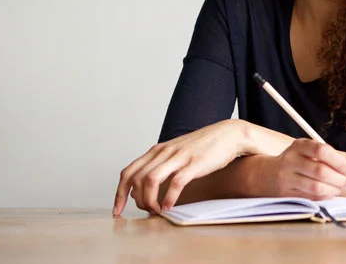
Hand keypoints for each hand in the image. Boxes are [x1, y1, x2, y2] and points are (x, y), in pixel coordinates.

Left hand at [113, 119, 248, 215]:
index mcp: (157, 151)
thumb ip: (159, 166)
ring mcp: (178, 157)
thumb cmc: (203, 147)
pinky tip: (169, 207)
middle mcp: (163, 153)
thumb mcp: (175, 153)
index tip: (117, 210)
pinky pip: (175, 183)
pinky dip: (169, 198)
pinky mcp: (194, 164)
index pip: (128, 172)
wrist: (228, 135)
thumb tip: (143, 188)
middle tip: (145, 211)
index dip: (119, 193)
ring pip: (150, 180)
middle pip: (135, 178)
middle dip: (135, 200)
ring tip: (156, 211)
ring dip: (149, 200)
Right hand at [264, 139, 345, 200]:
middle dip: (340, 179)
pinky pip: (311, 198)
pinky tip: (329, 193)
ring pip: (316, 187)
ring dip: (334, 190)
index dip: (339, 161)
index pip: (321, 151)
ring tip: (340, 188)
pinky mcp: (285, 194)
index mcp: (299, 146)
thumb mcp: (310, 153)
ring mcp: (286, 178)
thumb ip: (332, 157)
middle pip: (320, 171)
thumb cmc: (297, 162)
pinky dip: (325, 197)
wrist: (267, 175)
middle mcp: (290, 160)